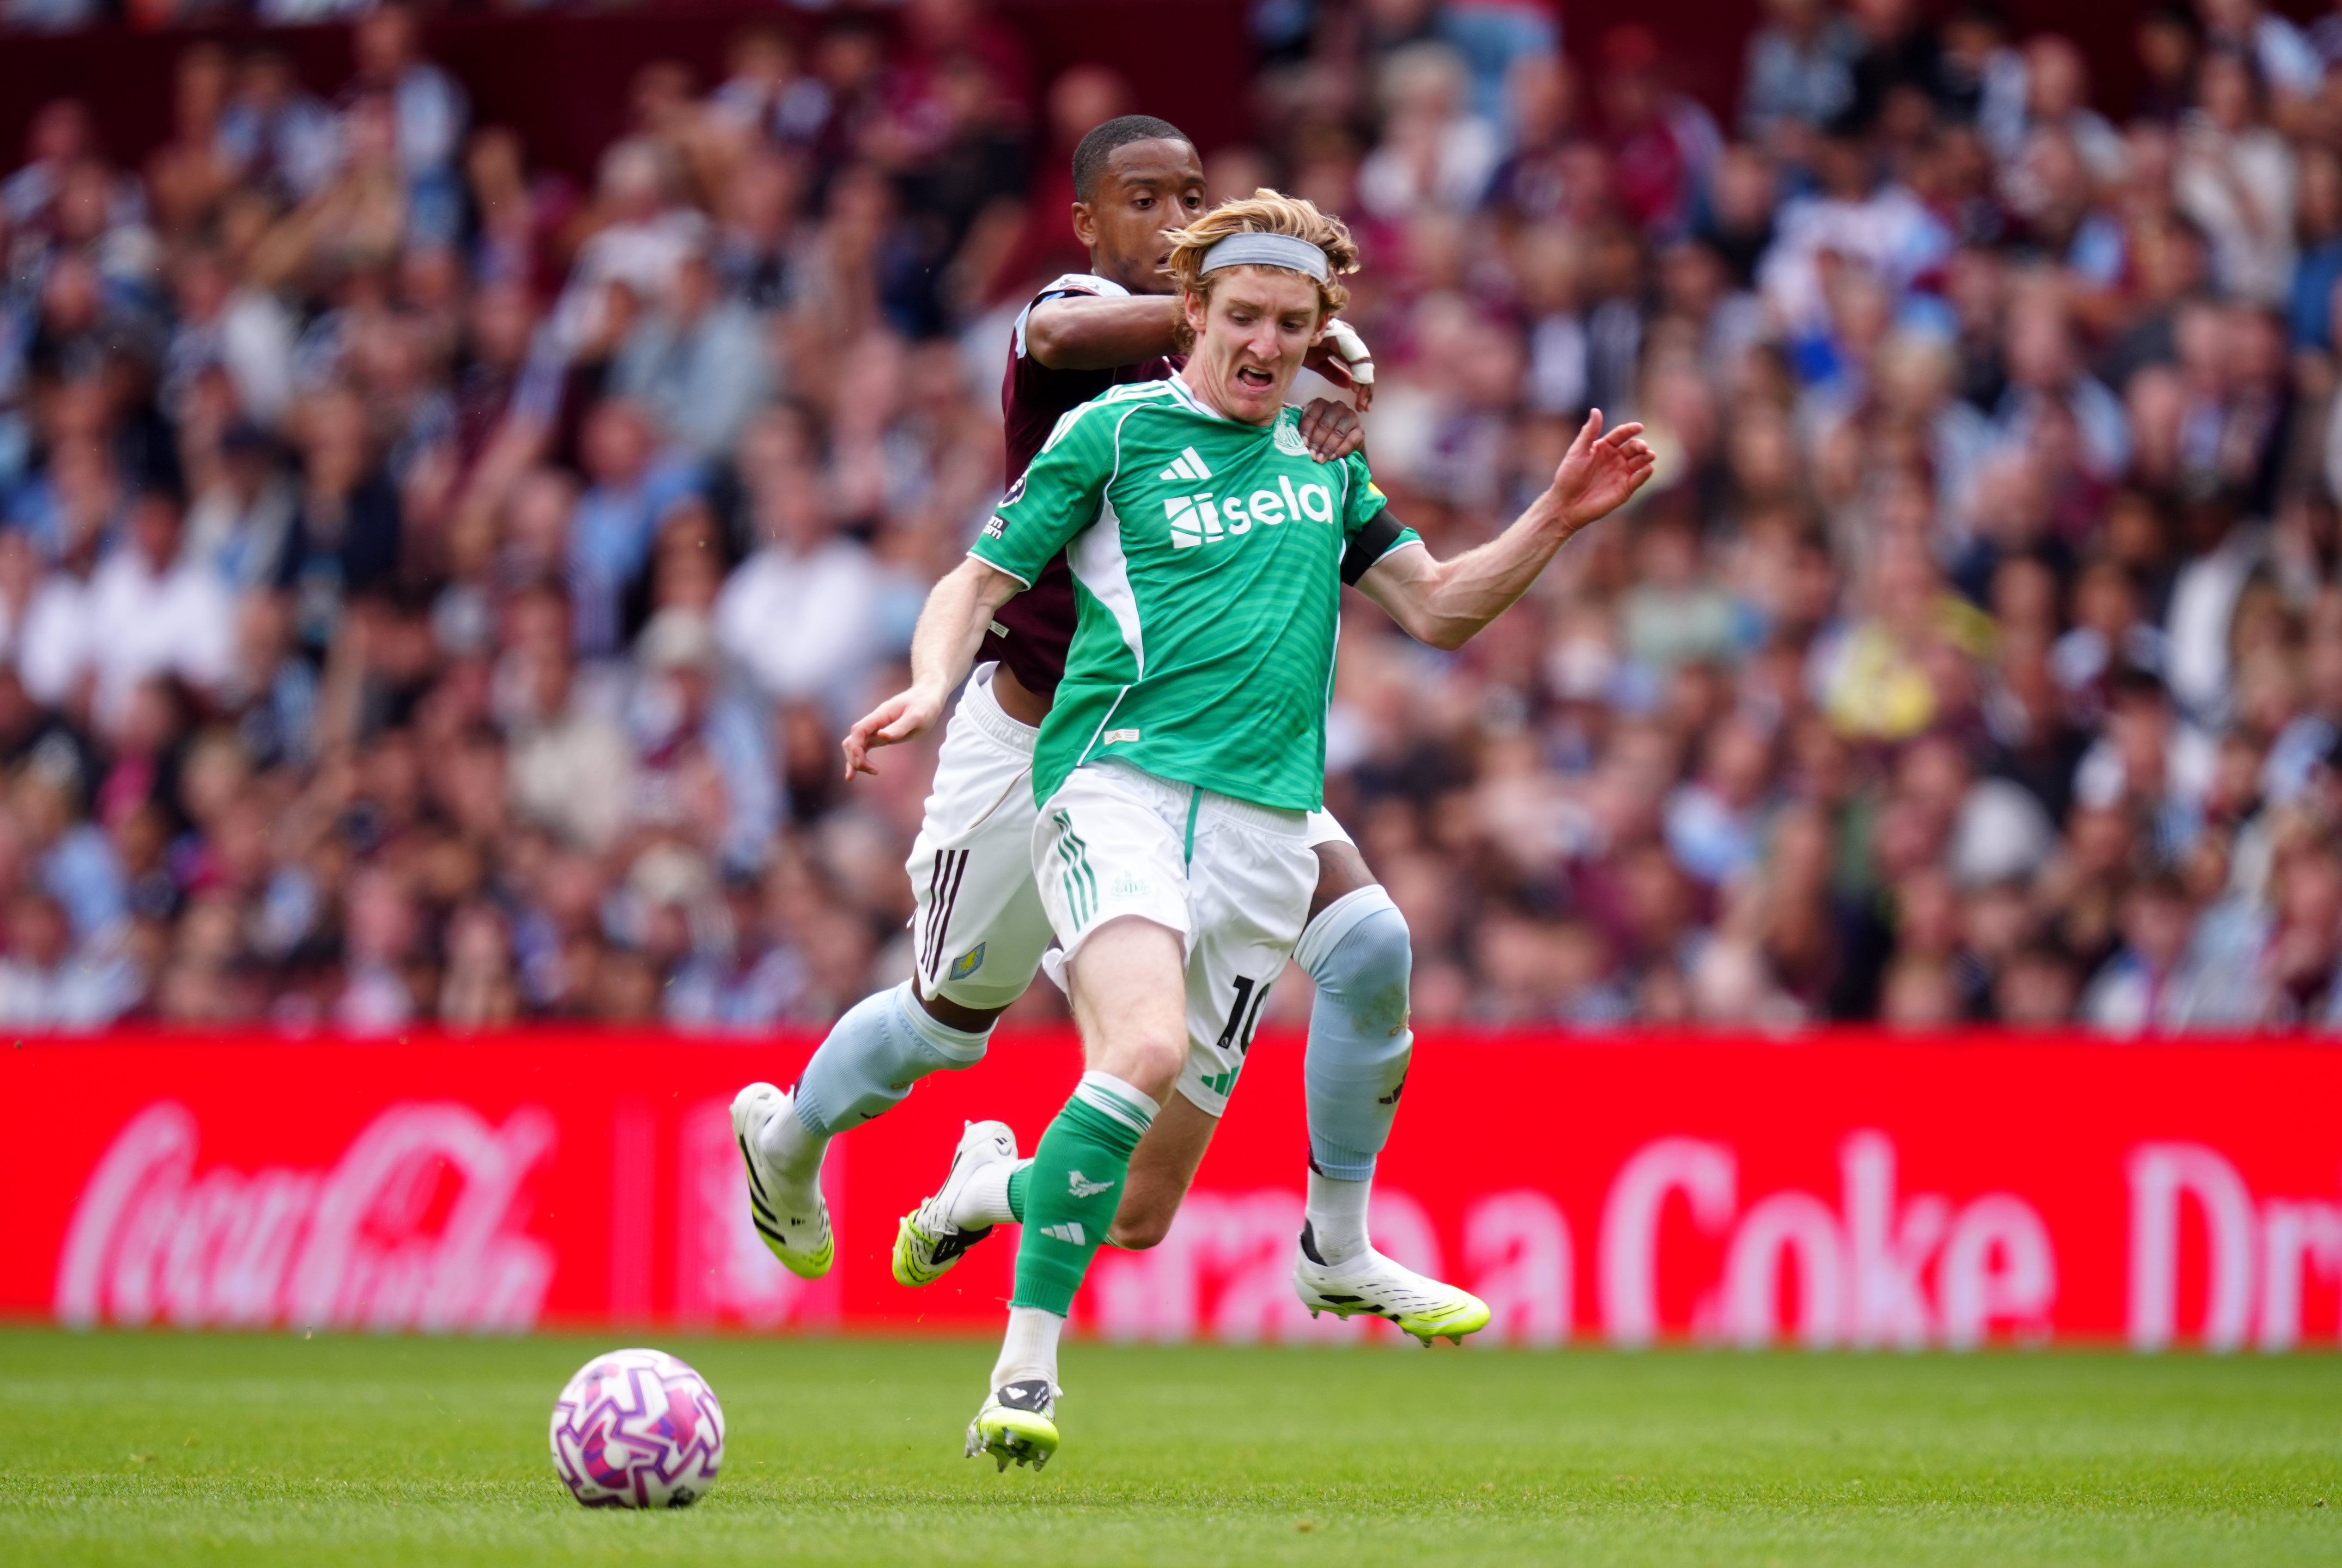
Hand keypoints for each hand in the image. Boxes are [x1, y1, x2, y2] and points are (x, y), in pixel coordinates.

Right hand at [841, 686, 944, 778]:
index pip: (858, 732)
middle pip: (852, 740)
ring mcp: (876, 729)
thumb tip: (881, 736)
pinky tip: (855, 772)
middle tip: (874, 771)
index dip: (856, 748)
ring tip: (867, 773)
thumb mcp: (917, 716)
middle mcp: (874, 723)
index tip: (864, 763)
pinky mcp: (880, 736)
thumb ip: (900, 726)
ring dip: (855, 761)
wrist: (927, 696)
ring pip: (854, 745)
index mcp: (880, 716)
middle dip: (856, 758)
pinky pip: (863, 747)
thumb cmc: (924, 705)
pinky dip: (858, 760)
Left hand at [1295, 397, 1364, 462]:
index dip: (1306, 430)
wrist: (1339, 443)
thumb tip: (1280, 406)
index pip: (1311, 415)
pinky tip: (1332, 458)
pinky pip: (1351, 440)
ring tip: (1320, 460)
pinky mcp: (1360, 430)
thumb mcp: (1304, 425)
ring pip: (1338, 432)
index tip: (1302, 444)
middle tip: (1311, 456)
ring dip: (1327, 448)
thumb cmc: (1317, 433)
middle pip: (1325, 424)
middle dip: (1317, 442)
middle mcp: (1336, 406)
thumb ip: (1293, 417)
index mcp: (1319, 403)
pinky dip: (1341, 450)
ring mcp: (1350, 416)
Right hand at [1303, 318, 1374, 412]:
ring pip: (1363, 362)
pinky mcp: (1342, 335)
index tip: (1362, 407)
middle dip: (1367, 388)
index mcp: (1341, 343)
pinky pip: (1357, 357)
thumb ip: (1333, 372)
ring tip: (1362, 403)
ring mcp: (1345, 334)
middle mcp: (1346, 337)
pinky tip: (1355, 389)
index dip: (1362, 386)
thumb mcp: (1316, 363)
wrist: (1280, 338)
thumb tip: (1349, 384)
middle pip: (1363, 364)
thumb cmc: (1295, 347)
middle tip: (1364, 409)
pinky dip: (1358, 374)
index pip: (1357, 366)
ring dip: (1365, 384)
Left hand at [1549, 409, 1655, 531]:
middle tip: (1641, 447)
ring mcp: (1622, 473)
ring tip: (1649, 455)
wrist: (1566, 503)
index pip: (1621, 434)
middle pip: (1633, 448)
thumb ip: (1589, 432)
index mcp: (1605, 447)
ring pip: (1640, 462)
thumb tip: (1596, 410)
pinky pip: (1638, 479)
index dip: (1631, 430)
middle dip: (1640, 446)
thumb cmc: (1568, 476)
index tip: (1639, 427)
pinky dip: (1645, 474)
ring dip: (1646, 457)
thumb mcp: (1577, 451)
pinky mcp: (1626, 489)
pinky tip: (1648, 469)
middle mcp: (1616, 458)